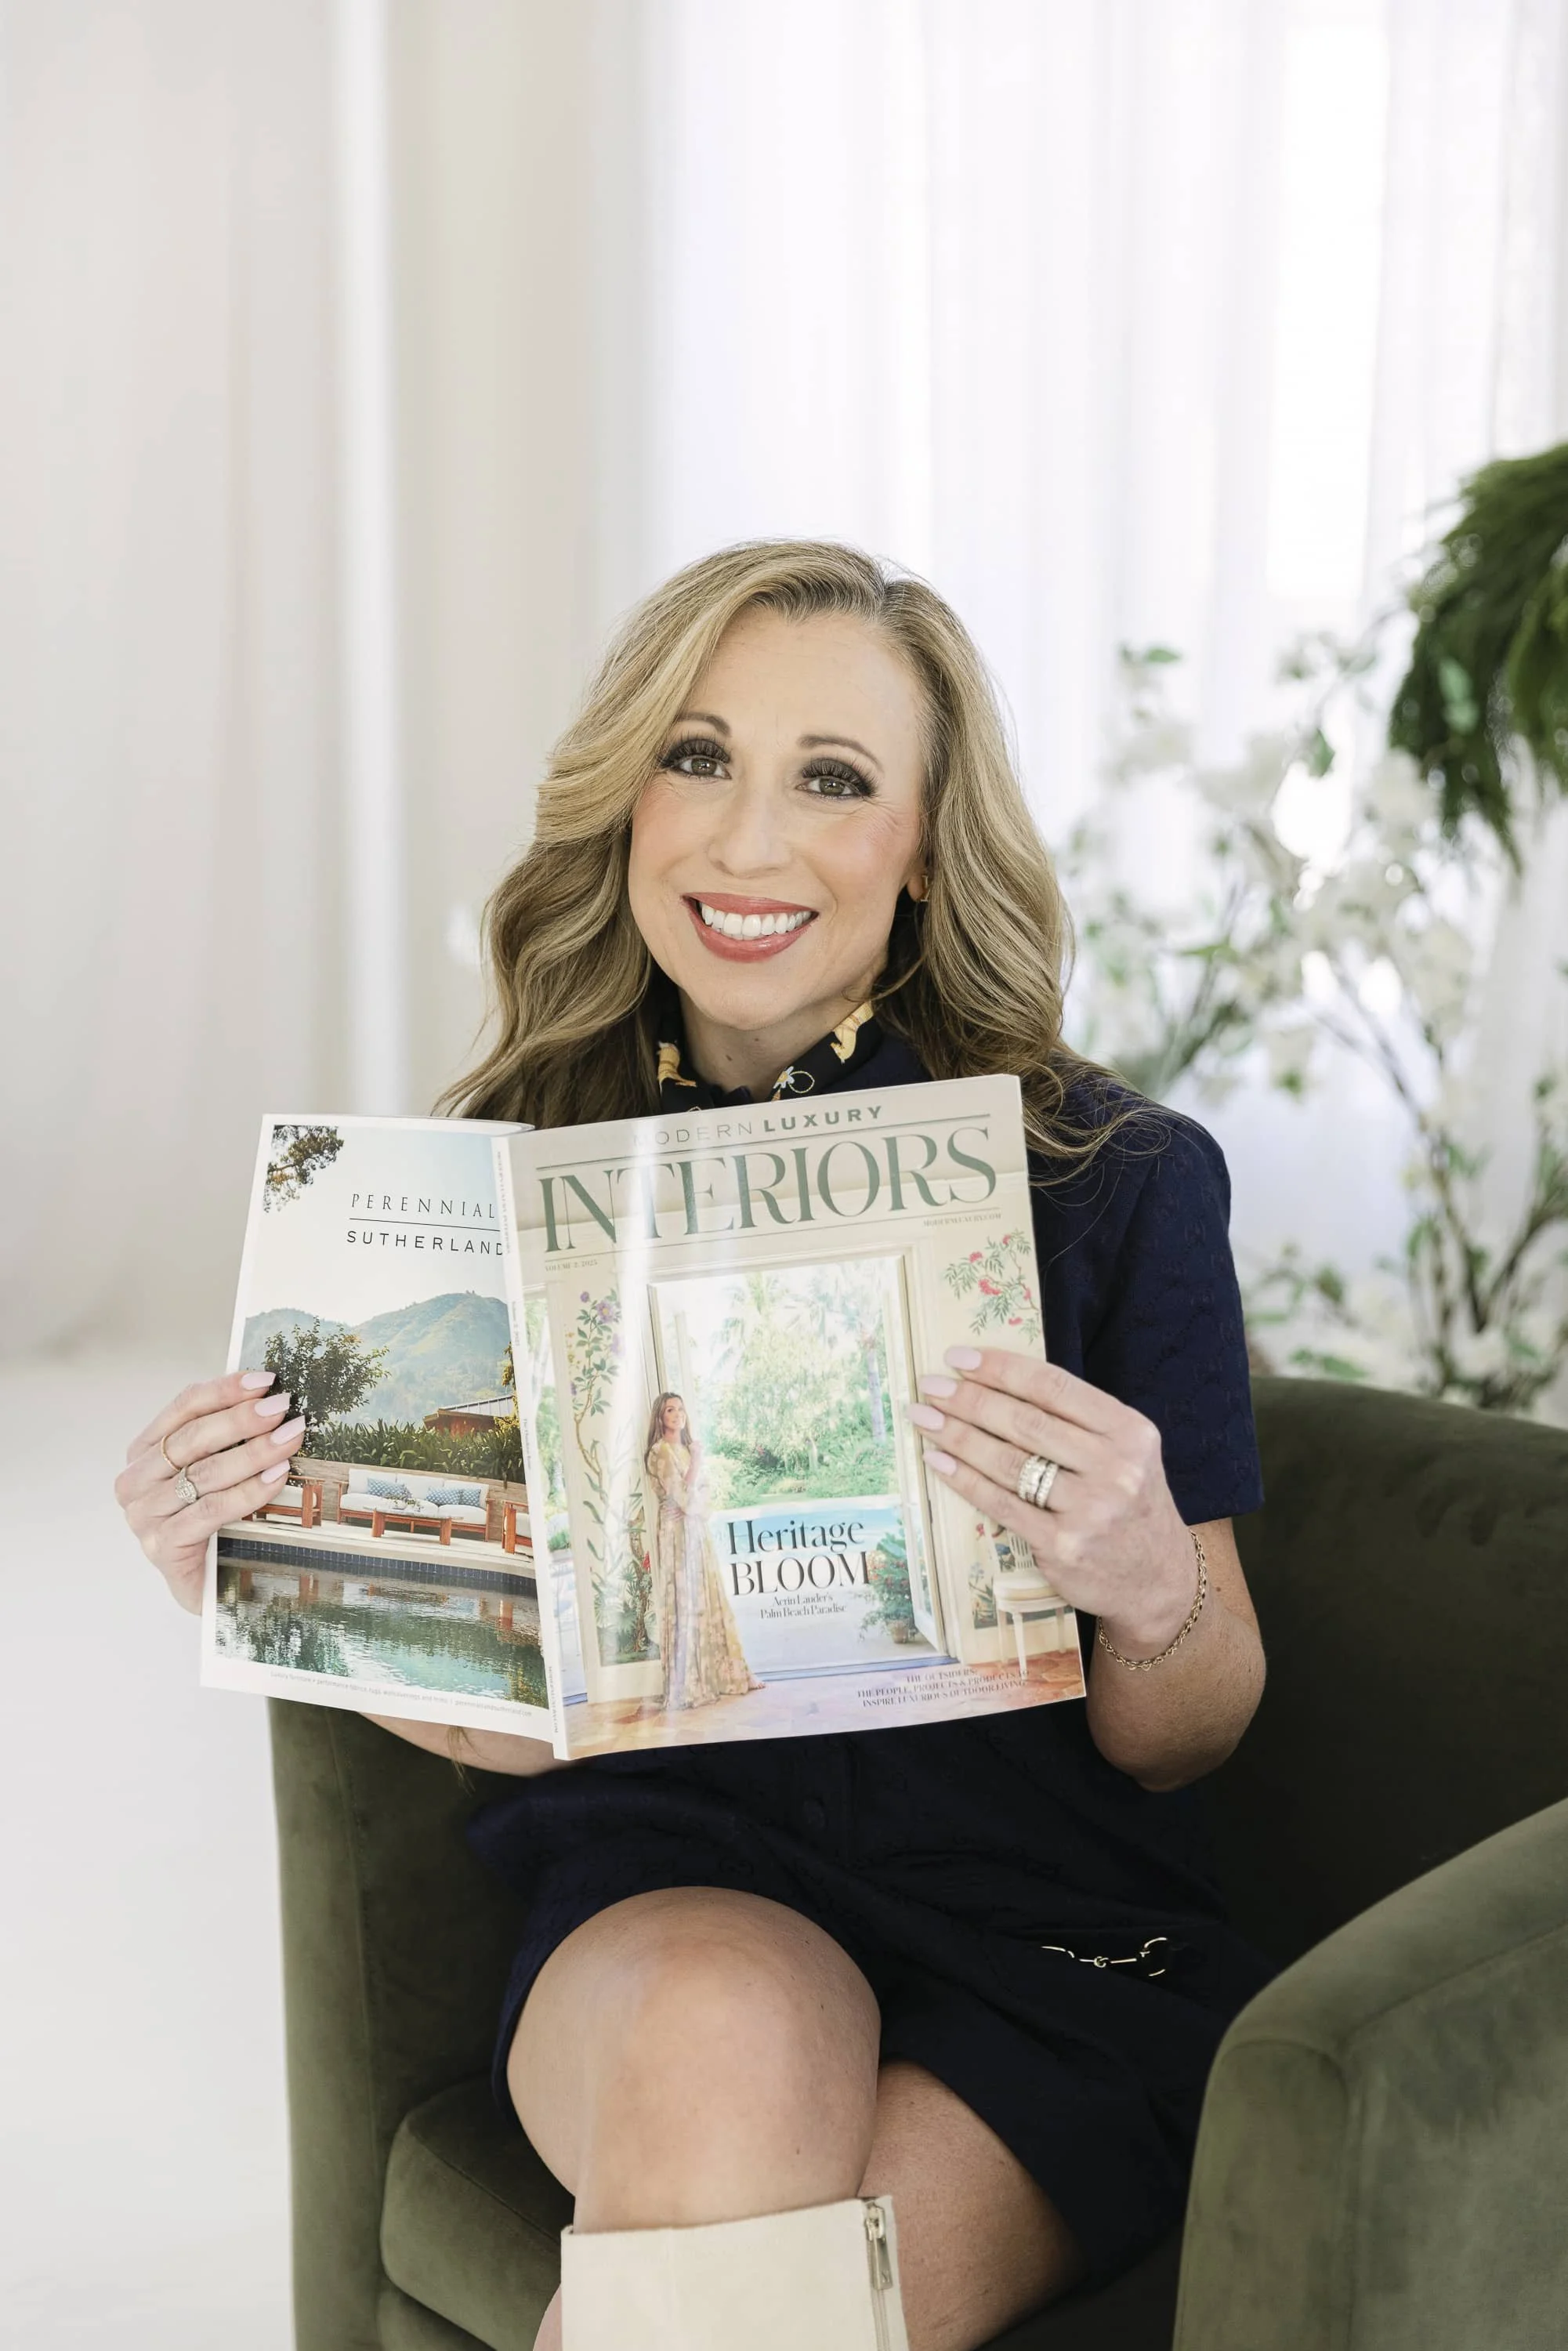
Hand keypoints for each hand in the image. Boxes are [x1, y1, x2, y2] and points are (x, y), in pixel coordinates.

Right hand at [114, 1371, 305, 1614]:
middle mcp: (135, 1481)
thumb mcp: (214, 1472)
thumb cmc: (212, 1522)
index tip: (266, 1380)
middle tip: (282, 1409)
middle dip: (242, 1420)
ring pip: (204, 1473)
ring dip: (252, 1452)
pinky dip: (247, 1491)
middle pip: (193, 1438)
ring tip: (290, 1438)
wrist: (206, 1585)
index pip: (183, 1407)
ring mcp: (144, 1516)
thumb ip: (226, 1438)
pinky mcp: (162, 1547)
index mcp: (144, 1452)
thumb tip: (268, 1396)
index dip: (225, 1390)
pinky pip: (210, 1510)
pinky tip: (276, 1477)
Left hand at [909, 1347, 1196, 1652]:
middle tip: (930, 1386)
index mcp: (1129, 1431)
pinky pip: (1001, 1503)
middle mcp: (1114, 1468)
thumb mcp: (1125, 1451)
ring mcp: (1089, 1510)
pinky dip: (963, 1480)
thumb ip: (1078, 1420)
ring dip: (957, 1436)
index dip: (1001, 1369)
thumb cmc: (1129, 1503)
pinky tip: (937, 1461)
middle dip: (969, 1399)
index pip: (1054, 1388)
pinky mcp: (1063, 1546)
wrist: (1158, 1579)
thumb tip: (997, 1382)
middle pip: (1025, 1423)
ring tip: (924, 1418)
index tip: (959, 1357)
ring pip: (1008, 1462)